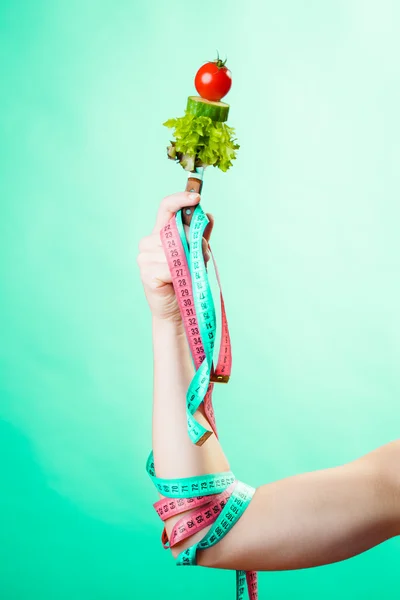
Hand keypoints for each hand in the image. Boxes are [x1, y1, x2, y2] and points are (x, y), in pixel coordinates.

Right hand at [137, 191, 213, 323]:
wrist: (180, 310)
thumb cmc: (187, 281)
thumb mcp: (197, 255)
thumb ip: (201, 237)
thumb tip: (209, 216)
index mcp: (160, 233)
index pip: (166, 208)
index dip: (180, 199)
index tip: (196, 198)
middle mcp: (149, 242)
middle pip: (176, 231)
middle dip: (193, 244)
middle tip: (197, 260)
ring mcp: (145, 257)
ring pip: (175, 251)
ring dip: (188, 262)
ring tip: (188, 274)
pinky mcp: (146, 273)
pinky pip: (170, 267)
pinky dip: (179, 275)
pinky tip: (177, 282)